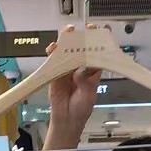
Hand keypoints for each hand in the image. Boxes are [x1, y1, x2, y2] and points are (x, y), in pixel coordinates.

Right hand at [43, 25, 103, 150]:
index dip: (97, 41)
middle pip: (81, 48)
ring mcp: (67, 69)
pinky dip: (53, 53)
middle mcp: (80, 68)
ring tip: (67, 32)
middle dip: (81, 36)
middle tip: (81, 29)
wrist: (67, 121)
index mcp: (92, 71)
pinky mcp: (55, 73)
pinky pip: (54, 60)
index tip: (97, 31)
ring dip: (66, 40)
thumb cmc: (81, 109)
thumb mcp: (88, 95)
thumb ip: (85, 82)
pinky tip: (53, 48)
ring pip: (67, 51)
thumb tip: (79, 71)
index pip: (96, 53)